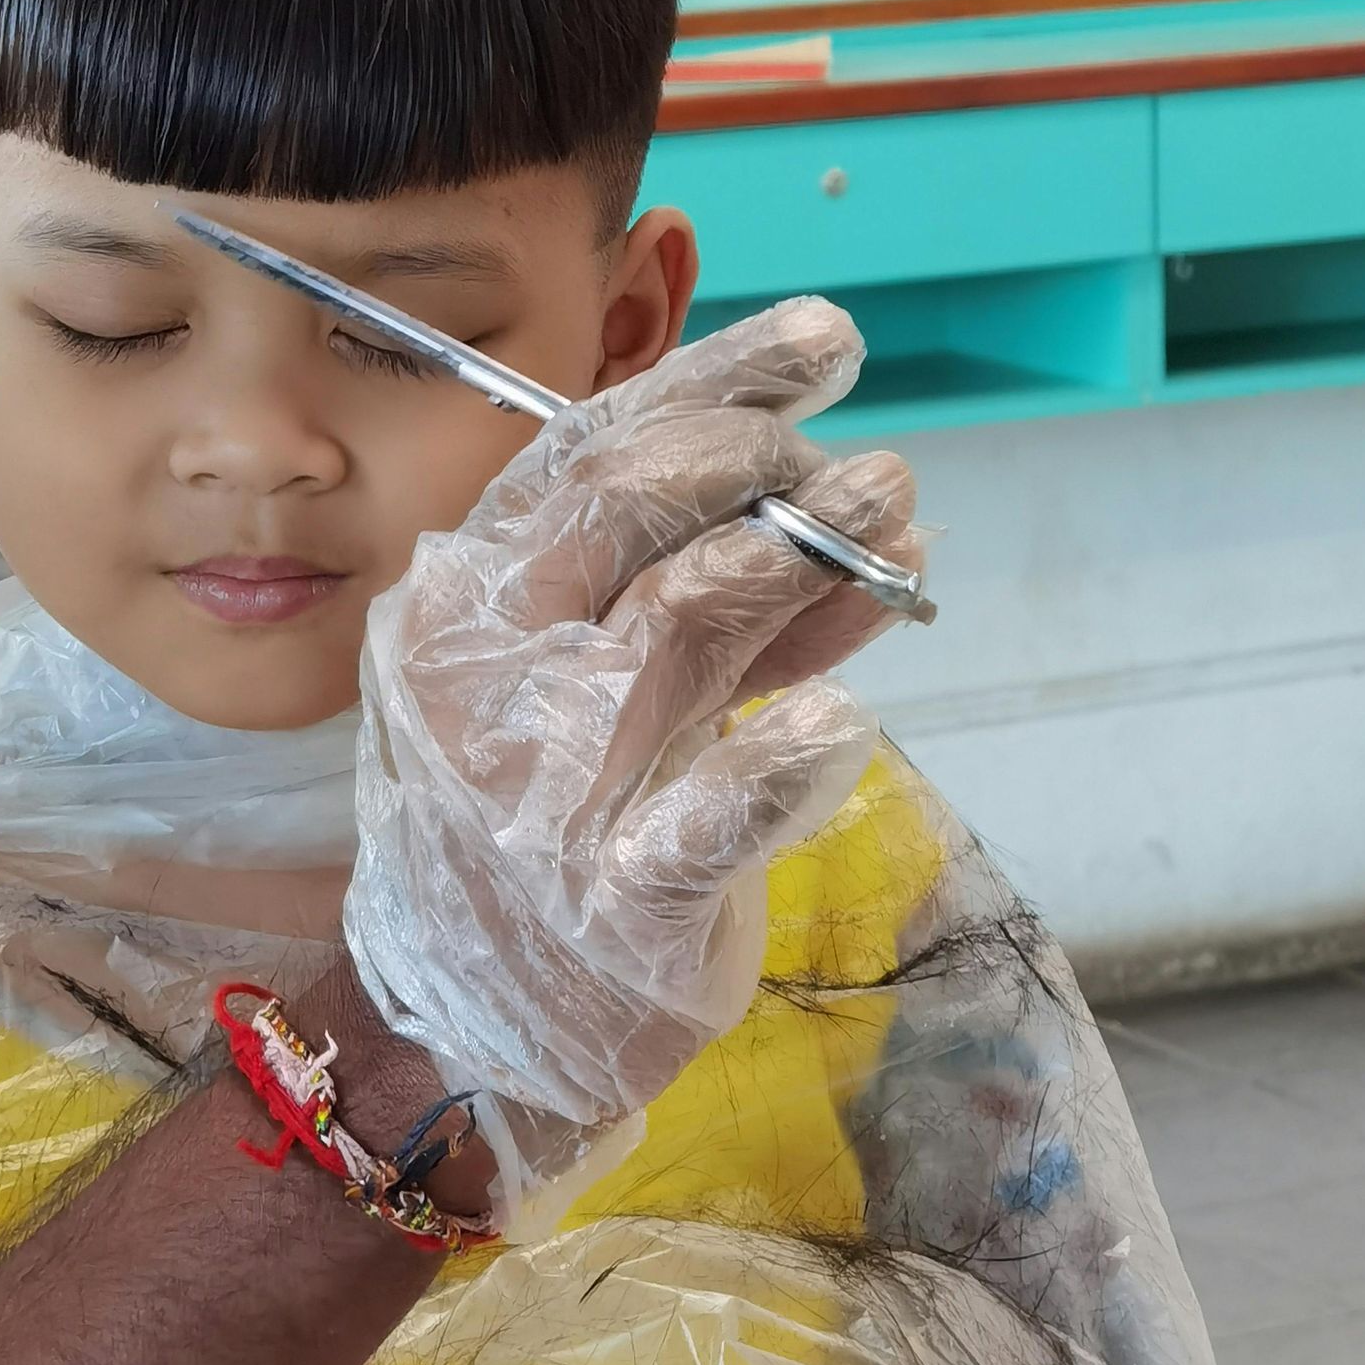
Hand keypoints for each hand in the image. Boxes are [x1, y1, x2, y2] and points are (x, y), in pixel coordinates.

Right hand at [343, 300, 918, 1215]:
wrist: (468, 1026)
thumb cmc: (532, 820)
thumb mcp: (584, 685)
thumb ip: (694, 591)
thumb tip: (841, 490)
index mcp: (468, 605)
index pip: (585, 453)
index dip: (714, 383)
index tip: (826, 338)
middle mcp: (490, 678)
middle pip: (629, 515)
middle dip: (763, 461)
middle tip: (858, 462)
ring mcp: (544, 790)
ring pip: (679, 630)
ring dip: (805, 559)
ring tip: (897, 511)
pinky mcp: (609, 905)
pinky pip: (701, 820)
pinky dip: (778, 766)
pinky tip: (846, 723)